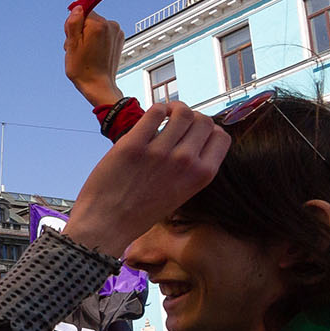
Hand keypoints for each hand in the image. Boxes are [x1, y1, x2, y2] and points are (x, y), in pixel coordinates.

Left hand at [63, 102, 229, 256]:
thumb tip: (192, 138)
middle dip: (192, 116)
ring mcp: (159, 152)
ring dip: (174, 108)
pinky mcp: (133, 144)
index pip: (222, 136)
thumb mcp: (180, 193)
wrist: (108, 223)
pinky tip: (151, 116)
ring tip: (165, 113)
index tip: (196, 130)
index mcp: (201, 176)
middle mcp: (185, 162)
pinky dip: (156, 109)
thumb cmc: (142, 211)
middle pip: (203, 120)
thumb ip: (190, 168)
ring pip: (181, 111)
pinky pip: (154, 112)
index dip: (210, 128)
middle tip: (178, 120)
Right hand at [64, 6, 124, 107]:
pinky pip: (103, 32)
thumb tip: (78, 7)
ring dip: (88, 36)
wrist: (99, 86)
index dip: (73, 24)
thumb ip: (73, 22)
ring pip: (95, 26)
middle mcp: (111, 24)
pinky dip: (97, 40)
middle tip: (78, 49)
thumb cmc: (82, 68)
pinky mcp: (119, 39)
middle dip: (80, 30)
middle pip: (89, 18)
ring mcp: (117, 32)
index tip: (73, 38)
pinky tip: (94, 53)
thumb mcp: (71, 45)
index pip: (81, 11)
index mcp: (98, 24)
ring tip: (86, 53)